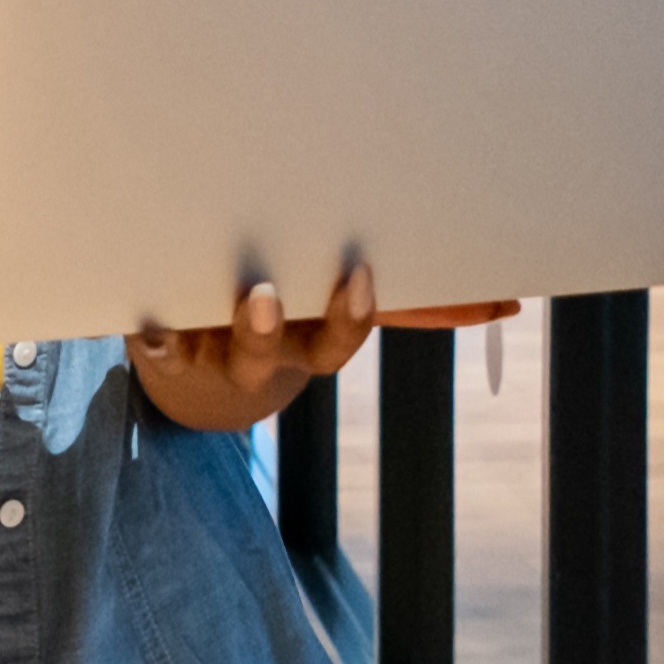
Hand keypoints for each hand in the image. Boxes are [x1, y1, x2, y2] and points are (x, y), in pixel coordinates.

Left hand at [125, 260, 510, 434]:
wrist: (196, 388)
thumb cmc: (276, 322)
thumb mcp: (328, 311)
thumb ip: (404, 302)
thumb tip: (509, 304)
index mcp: (318, 336)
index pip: (357, 329)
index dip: (367, 310)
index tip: (367, 275)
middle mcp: (281, 351)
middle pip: (316, 349)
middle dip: (334, 319)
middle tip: (348, 279)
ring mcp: (227, 355)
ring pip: (249, 353)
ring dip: (257, 328)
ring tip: (260, 294)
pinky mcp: (170, 352)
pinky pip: (165, 354)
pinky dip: (160, 343)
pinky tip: (154, 326)